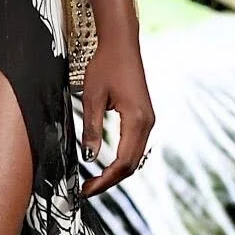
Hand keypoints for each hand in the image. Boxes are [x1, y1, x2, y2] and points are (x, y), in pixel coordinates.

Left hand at [79, 44, 154, 196]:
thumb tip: (90, 158)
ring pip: (135, 158)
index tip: (86, 190)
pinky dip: (122, 160)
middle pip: (132, 165)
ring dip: (116, 173)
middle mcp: (148, 123)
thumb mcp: (92, 97)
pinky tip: (106, 165)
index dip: (105, 180)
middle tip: (87, 190)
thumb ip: (92, 128)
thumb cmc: (106, 65)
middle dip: (110, 181)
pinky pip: (135, 147)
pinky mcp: (144, 117)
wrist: (121, 44)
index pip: (123, 162)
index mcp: (137, 120)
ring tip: (94, 181)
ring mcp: (148, 121)